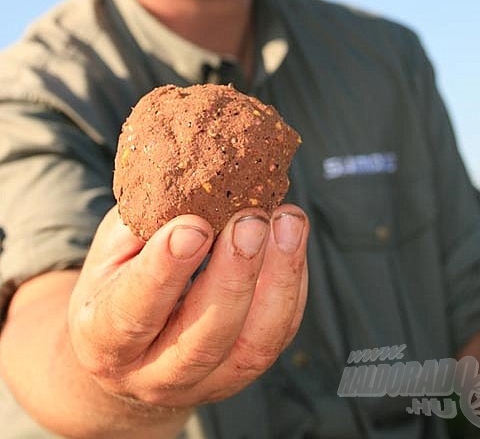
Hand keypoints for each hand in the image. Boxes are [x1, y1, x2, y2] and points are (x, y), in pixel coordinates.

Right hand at [68, 203, 307, 410]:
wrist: (131, 343)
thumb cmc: (120, 279)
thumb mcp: (113, 248)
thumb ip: (145, 223)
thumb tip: (193, 180)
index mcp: (105, 342)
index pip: (133, 313)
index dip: (164, 271)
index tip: (194, 227)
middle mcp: (155, 375)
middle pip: (203, 339)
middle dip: (233, 276)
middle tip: (251, 221)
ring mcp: (207, 382)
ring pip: (253, 346)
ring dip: (279, 279)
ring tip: (289, 221)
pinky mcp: (245, 370)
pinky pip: (280, 332)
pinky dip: (292, 281)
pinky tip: (292, 235)